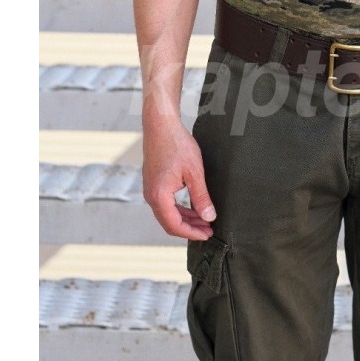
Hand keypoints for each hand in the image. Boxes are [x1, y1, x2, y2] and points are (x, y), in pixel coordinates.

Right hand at [142, 120, 216, 240]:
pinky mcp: (153, 184)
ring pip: (167, 214)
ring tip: (204, 220)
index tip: (207, 234)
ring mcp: (150, 190)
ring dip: (186, 219)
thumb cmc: (177, 145)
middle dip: (190, 228)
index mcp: (159, 196)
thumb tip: (209, 217)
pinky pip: (165, 204)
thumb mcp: (195, 173)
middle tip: (208, 230)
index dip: (192, 233)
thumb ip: (201, 197)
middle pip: (169, 223)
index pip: (174, 225)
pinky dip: (179, 209)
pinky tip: (193, 208)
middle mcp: (150, 196)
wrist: (161, 126)